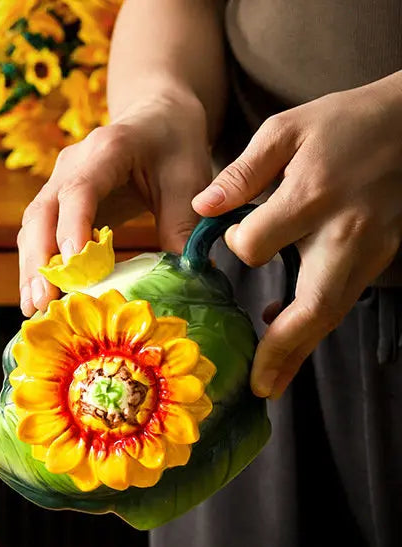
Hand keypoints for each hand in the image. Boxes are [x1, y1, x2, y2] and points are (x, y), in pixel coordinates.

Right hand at [17, 89, 211, 315]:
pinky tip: (40, 298)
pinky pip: (37, 235)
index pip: (80, 189)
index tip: (71, 263)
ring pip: (32, 227)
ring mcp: (56, 183)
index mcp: (107, 149)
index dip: (73, 225)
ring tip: (33, 308)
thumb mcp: (188, 180)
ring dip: (31, 269)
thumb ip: (183, 225)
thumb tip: (185, 278)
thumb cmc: (173, 146)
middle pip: (42, 212)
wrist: (156, 119)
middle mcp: (71, 164)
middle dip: (39, 259)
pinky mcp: (55, 203)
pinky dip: (36, 266)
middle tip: (41, 300)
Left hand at [193, 73, 401, 399]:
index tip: (230, 232)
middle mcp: (344, 234)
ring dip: (300, 353)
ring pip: (332, 315)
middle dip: (283, 352)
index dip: (235, 244)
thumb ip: (243, 171)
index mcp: (312, 197)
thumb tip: (203, 208)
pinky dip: (314, 326)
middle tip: (259, 388)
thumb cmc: (347, 123)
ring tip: (270, 384)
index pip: (254, 245)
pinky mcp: (379, 259)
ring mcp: (368, 252)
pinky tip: (286, 334)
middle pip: (313, 307)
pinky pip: (342, 302)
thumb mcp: (288, 129)